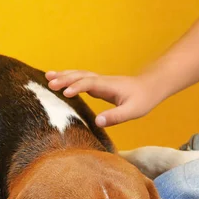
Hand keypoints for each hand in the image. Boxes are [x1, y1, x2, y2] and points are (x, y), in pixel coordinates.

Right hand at [46, 70, 161, 126]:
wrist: (150, 87)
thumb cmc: (143, 99)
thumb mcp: (133, 111)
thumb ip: (115, 116)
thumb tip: (97, 122)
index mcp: (109, 86)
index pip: (89, 84)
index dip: (77, 87)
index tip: (65, 93)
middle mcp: (102, 81)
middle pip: (80, 76)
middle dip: (65, 78)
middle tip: (49, 82)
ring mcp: (100, 81)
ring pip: (79, 75)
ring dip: (64, 75)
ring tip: (48, 76)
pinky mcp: (99, 85)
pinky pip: (81, 80)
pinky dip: (69, 79)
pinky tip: (60, 82)